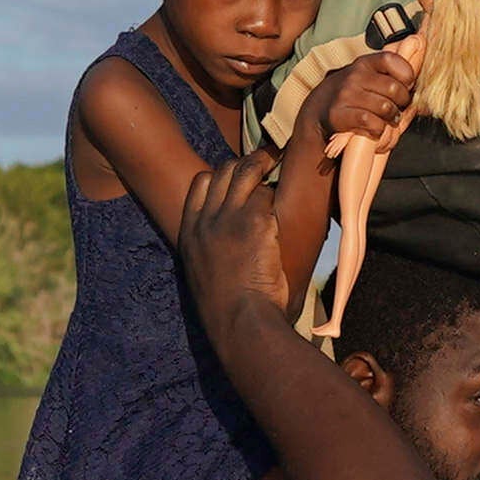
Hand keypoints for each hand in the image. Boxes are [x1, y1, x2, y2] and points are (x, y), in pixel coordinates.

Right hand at [174, 140, 301, 308]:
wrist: (239, 321)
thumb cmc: (228, 309)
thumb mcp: (204, 274)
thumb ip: (211, 249)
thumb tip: (227, 242)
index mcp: (190, 233)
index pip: (200, 183)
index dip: (219, 175)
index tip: (235, 178)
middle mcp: (206, 220)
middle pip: (223, 171)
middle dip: (244, 162)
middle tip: (264, 160)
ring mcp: (229, 217)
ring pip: (245, 172)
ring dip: (263, 163)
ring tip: (277, 158)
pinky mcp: (255, 221)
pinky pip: (268, 194)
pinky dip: (278, 195)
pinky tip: (289, 192)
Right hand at [314, 48, 417, 152]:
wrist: (319, 110)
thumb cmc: (353, 94)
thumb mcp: (367, 77)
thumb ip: (390, 76)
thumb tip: (418, 84)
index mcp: (364, 63)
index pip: (391, 60)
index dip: (406, 73)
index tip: (408, 84)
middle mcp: (355, 76)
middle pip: (394, 89)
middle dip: (403, 101)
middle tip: (399, 107)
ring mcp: (346, 95)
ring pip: (385, 108)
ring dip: (392, 118)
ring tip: (388, 119)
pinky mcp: (340, 114)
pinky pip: (371, 122)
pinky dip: (378, 129)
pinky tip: (375, 128)